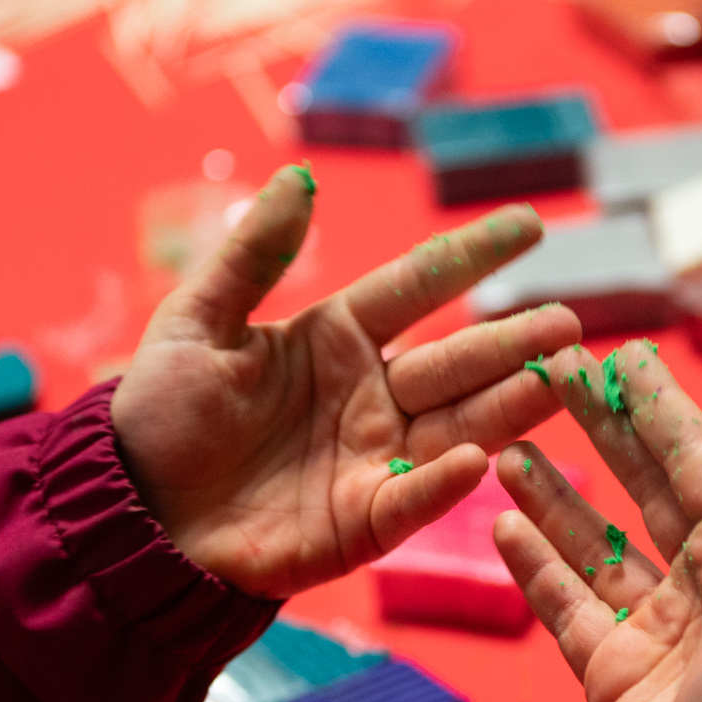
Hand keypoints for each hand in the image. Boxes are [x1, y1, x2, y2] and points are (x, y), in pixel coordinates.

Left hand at [111, 166, 580, 598]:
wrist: (132, 510)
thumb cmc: (161, 412)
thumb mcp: (198, 321)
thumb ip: (253, 255)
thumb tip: (300, 180)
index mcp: (337, 337)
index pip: (417, 285)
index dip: (471, 256)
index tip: (531, 225)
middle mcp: (370, 394)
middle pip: (456, 359)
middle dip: (514, 342)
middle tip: (570, 322)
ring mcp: (373, 457)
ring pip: (458, 423)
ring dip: (511, 403)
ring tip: (564, 374)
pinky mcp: (362, 521)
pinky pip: (412, 495)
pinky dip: (444, 481)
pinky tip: (480, 458)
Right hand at [493, 340, 701, 701]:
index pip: (699, 463)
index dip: (662, 408)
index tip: (627, 355)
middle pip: (644, 488)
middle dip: (601, 431)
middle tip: (556, 374)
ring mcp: (654, 625)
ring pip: (595, 540)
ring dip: (554, 493)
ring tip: (509, 446)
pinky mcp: (610, 667)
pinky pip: (565, 600)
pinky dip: (533, 562)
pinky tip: (501, 523)